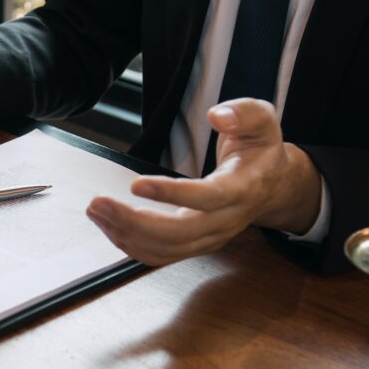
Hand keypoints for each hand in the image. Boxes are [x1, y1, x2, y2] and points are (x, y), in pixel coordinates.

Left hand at [86, 99, 322, 265]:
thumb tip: (218, 116)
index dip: (172, 194)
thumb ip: (244, 113)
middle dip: (133, 222)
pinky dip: (131, 244)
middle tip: (97, 203)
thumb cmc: (260, 150)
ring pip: (166, 250)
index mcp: (242, 188)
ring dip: (125, 234)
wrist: (273, 186)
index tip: (135, 184)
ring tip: (95, 212)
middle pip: (179, 234)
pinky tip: (109, 225)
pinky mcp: (196, 245)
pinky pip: (161, 255)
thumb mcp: (264, 121)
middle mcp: (226, 221)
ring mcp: (211, 237)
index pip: (208, 198)